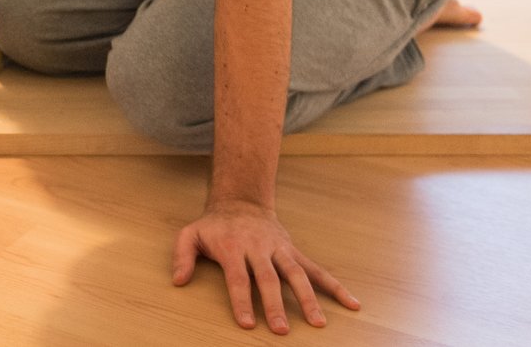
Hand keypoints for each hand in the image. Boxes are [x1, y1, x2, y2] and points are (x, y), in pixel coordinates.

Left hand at [172, 200, 359, 333]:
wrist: (241, 201)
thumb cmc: (214, 225)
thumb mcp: (190, 234)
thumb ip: (182, 256)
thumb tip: (178, 280)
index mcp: (232, 247)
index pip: (238, 277)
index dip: (241, 301)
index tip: (247, 323)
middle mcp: (258, 248)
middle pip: (268, 278)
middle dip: (274, 304)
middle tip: (280, 329)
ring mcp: (279, 250)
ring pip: (296, 274)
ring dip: (308, 298)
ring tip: (318, 322)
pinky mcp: (293, 251)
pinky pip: (317, 269)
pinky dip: (335, 286)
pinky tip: (352, 303)